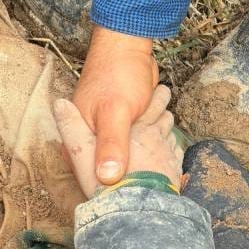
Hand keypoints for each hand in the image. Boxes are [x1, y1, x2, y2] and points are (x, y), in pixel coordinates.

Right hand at [72, 25, 159, 183]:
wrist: (129, 44)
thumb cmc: (117, 75)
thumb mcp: (115, 112)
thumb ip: (111, 144)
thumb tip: (108, 178)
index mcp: (80, 139)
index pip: (90, 177)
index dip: (111, 193)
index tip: (135, 204)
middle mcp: (92, 138)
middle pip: (111, 170)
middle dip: (133, 181)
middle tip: (156, 196)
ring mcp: (112, 132)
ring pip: (130, 157)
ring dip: (147, 163)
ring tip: (166, 176)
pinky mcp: (129, 126)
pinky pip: (141, 145)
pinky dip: (153, 150)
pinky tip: (168, 158)